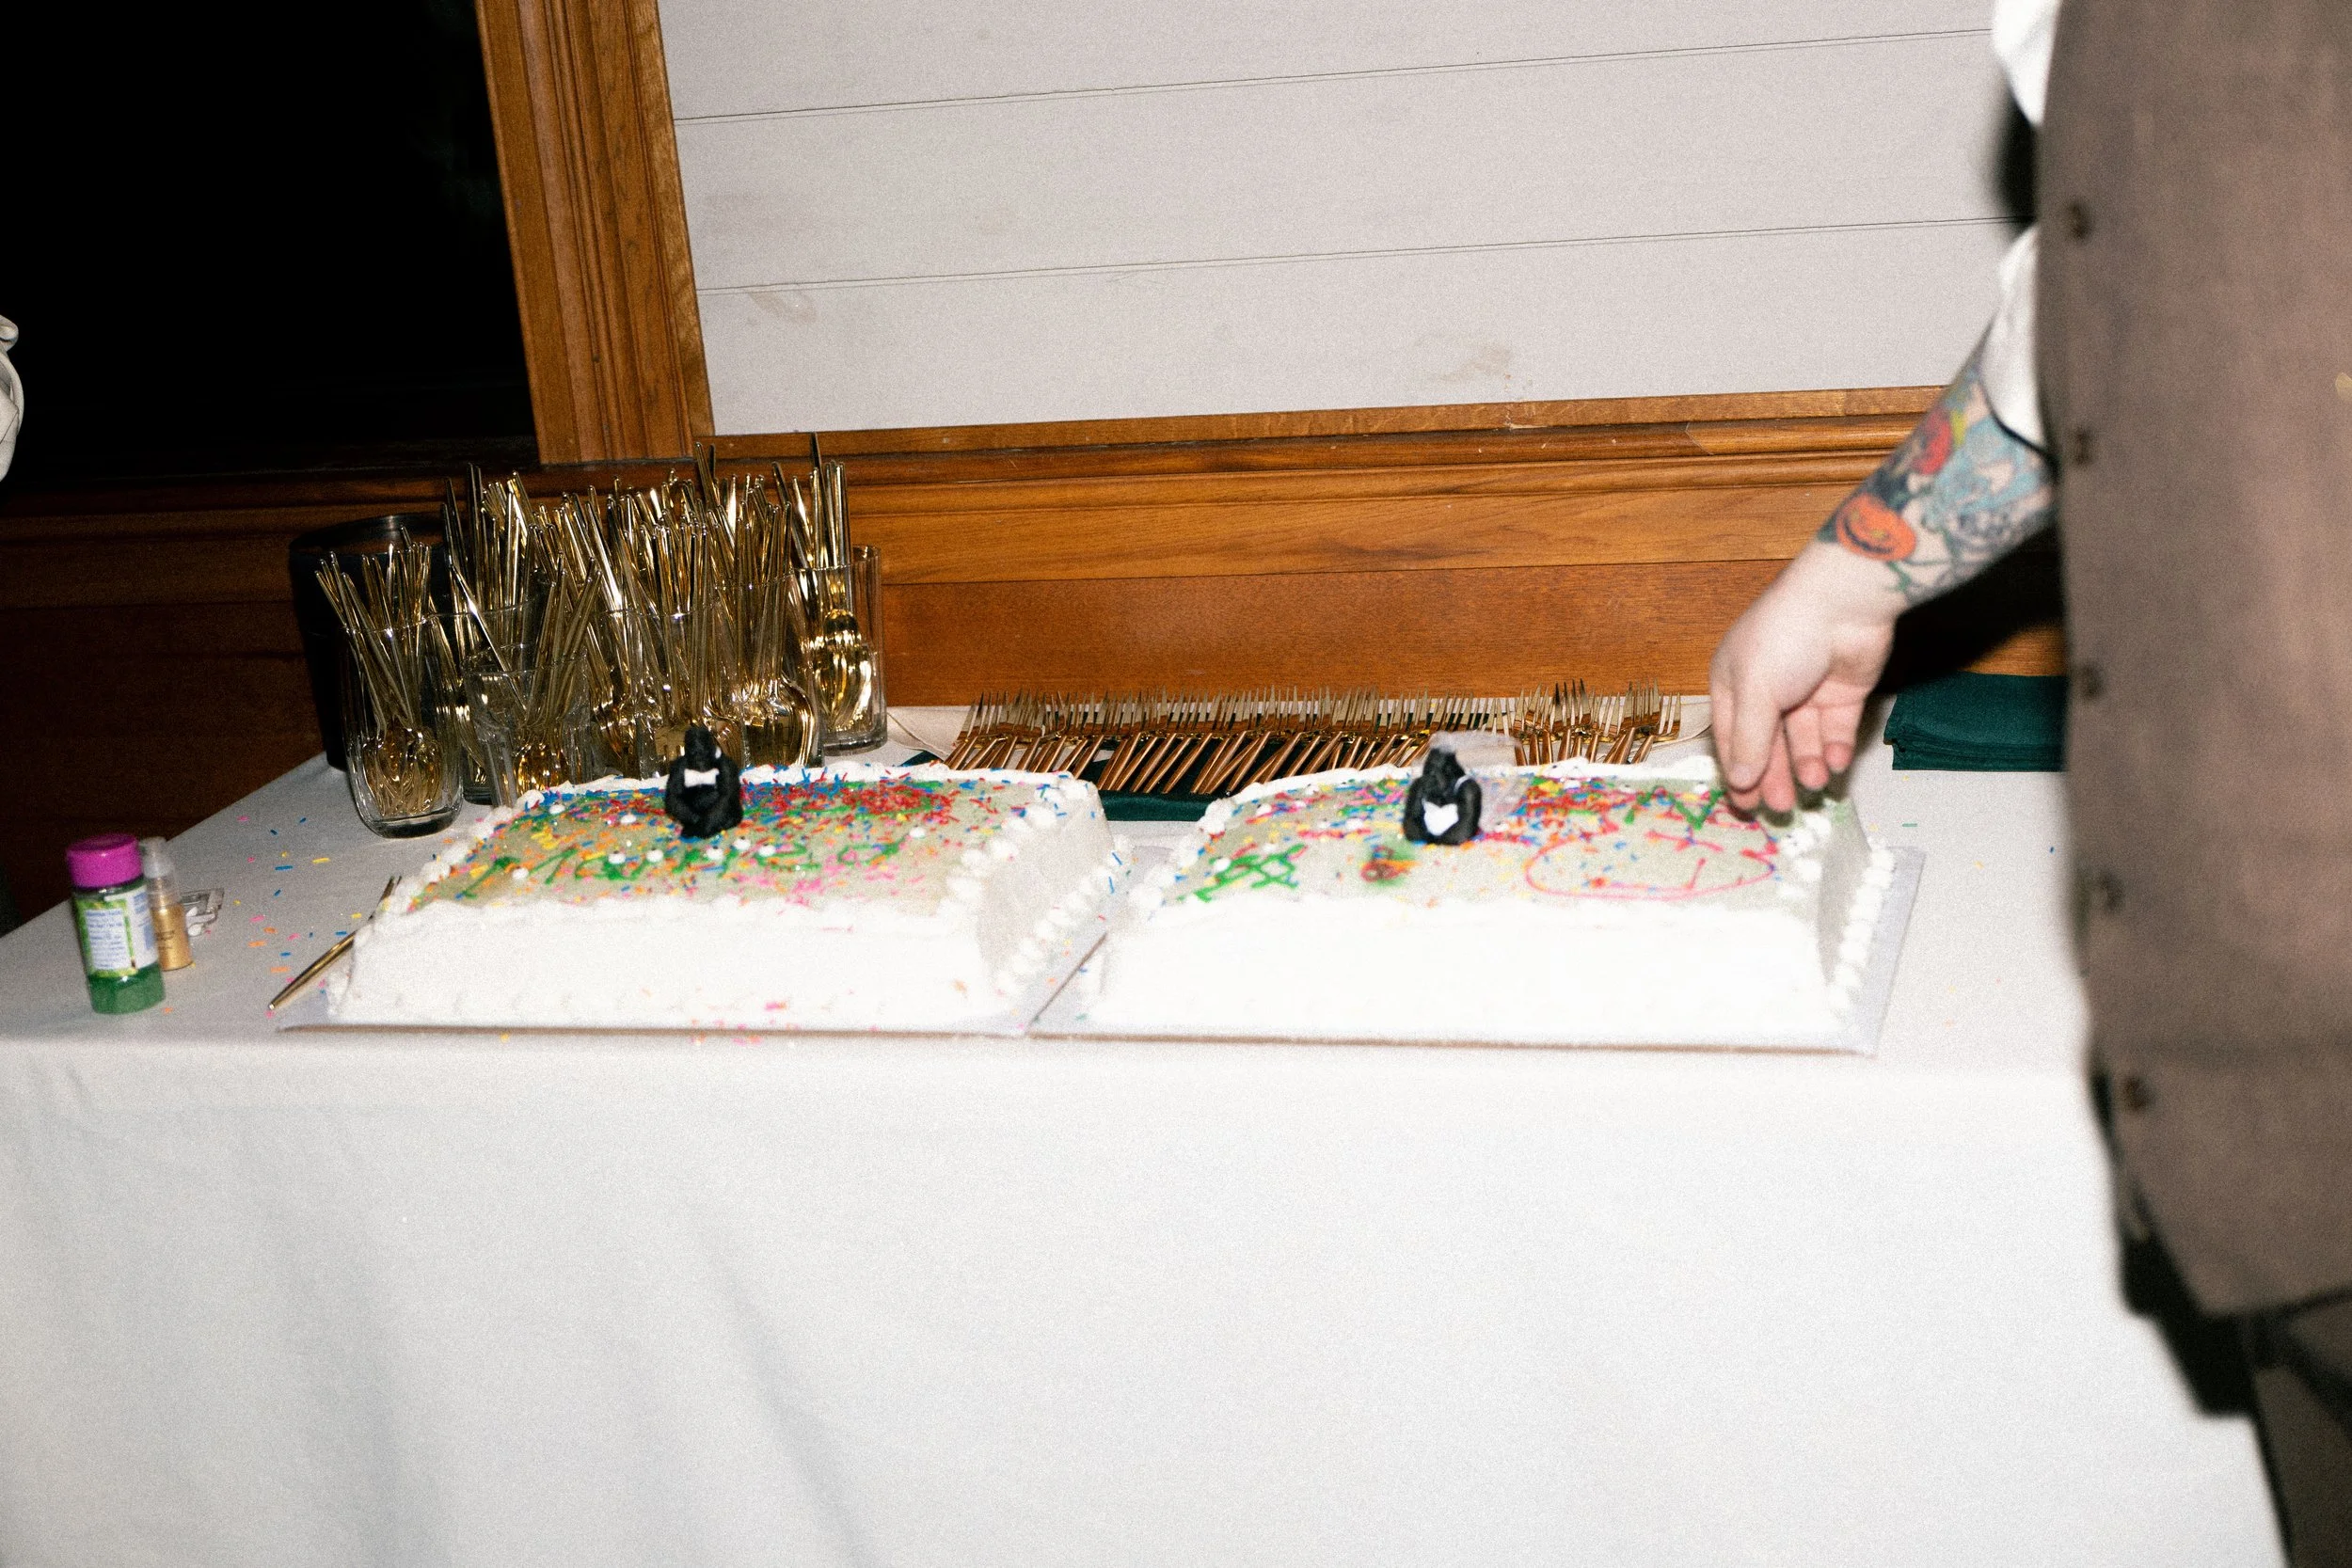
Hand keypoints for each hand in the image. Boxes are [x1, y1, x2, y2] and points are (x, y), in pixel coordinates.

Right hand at [1709, 542, 1901, 813]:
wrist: (1843, 602)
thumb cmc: (1784, 638)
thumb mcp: (1755, 691)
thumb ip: (1750, 740)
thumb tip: (1740, 780)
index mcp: (1734, 683)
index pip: (1733, 738)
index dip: (1739, 771)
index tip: (1746, 804)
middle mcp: (1768, 689)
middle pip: (1769, 744)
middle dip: (1775, 775)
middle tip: (1782, 806)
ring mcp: (1807, 692)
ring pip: (1803, 740)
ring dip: (1807, 763)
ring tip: (1815, 780)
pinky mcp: (1842, 694)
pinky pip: (1835, 730)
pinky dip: (1834, 748)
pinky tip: (1836, 761)